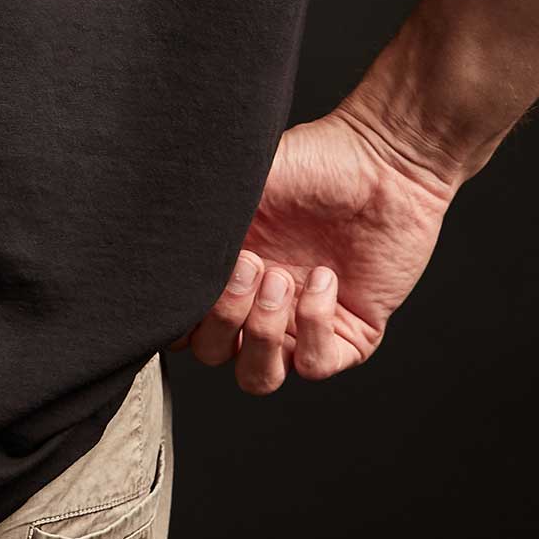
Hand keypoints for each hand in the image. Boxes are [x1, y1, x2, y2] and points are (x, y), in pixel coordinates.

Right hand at [168, 106, 458, 393]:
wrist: (383, 162)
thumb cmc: (311, 162)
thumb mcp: (242, 185)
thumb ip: (199, 221)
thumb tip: (155, 243)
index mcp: (224, 269)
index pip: (181, 323)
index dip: (177, 317)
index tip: (191, 277)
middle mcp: (257, 302)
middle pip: (212, 353)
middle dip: (223, 317)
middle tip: (250, 263)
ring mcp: (301, 322)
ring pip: (260, 377)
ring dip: (261, 334)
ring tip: (282, 279)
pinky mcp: (349, 333)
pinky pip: (315, 364)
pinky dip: (313, 326)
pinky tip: (324, 278)